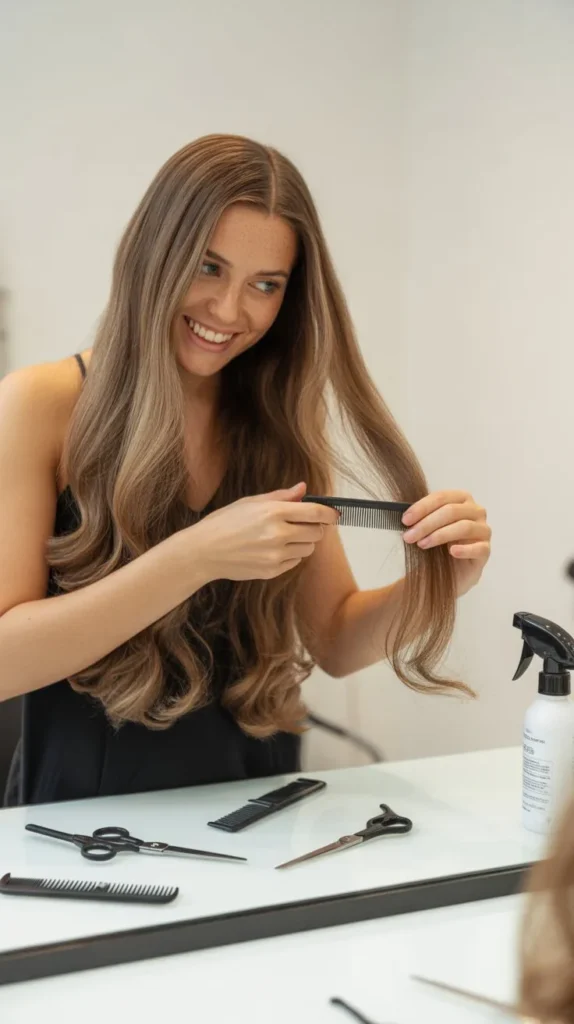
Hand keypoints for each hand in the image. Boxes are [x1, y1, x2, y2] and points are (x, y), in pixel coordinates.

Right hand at [192, 482, 338, 581]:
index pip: (316, 513)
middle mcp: (277, 534)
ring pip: (308, 549)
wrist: (203, 552)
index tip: (334, 514)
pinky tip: (274, 549)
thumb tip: (303, 489)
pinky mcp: (271, 571)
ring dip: (303, 542)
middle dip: (315, 527)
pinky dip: (291, 555)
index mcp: (273, 512)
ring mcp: (275, 555)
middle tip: (304, 524)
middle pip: (317, 532)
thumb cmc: (224, 522)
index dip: (330, 513)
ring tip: (284, 537)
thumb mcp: (251, 502)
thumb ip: (281, 496)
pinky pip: (295, 562)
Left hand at [402, 490, 490, 595]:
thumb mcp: (427, 529)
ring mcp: (483, 530)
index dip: (422, 507)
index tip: (405, 520)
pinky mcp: (486, 550)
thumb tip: (405, 517)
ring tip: (422, 544)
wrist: (449, 573)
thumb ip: (421, 519)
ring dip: (439, 535)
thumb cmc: (438, 546)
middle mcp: (476, 511)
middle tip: (409, 536)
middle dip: (426, 523)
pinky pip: (479, 548)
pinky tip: (451, 552)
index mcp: (461, 499)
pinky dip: (464, 549)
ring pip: (464, 527)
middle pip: (451, 511)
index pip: (442, 497)